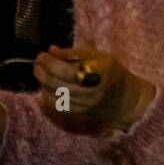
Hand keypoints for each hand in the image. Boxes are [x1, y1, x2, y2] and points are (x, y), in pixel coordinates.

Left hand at [33, 46, 153, 130]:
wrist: (125, 99)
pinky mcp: (80, 114)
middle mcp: (92, 92)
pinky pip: (57, 106)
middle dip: (42, 71)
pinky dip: (47, 95)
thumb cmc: (110, 71)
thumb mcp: (96, 55)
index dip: (51, 63)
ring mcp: (85, 105)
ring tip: (41, 71)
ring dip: (42, 82)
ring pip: (54, 95)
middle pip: (57, 84)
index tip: (43, 55)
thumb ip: (73, 53)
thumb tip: (52, 50)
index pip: (68, 70)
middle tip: (38, 62)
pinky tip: (46, 86)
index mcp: (98, 73)